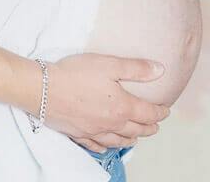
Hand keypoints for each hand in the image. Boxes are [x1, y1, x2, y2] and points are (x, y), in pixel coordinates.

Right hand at [41, 53, 169, 150]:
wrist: (43, 88)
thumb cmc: (75, 74)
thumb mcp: (110, 64)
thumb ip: (137, 68)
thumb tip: (161, 70)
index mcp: (122, 107)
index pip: (148, 114)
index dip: (160, 112)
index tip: (166, 110)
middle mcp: (110, 124)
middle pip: (136, 130)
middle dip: (149, 128)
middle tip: (155, 125)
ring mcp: (93, 131)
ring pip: (118, 141)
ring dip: (131, 139)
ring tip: (136, 137)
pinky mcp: (78, 134)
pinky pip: (96, 145)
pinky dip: (106, 147)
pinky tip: (106, 146)